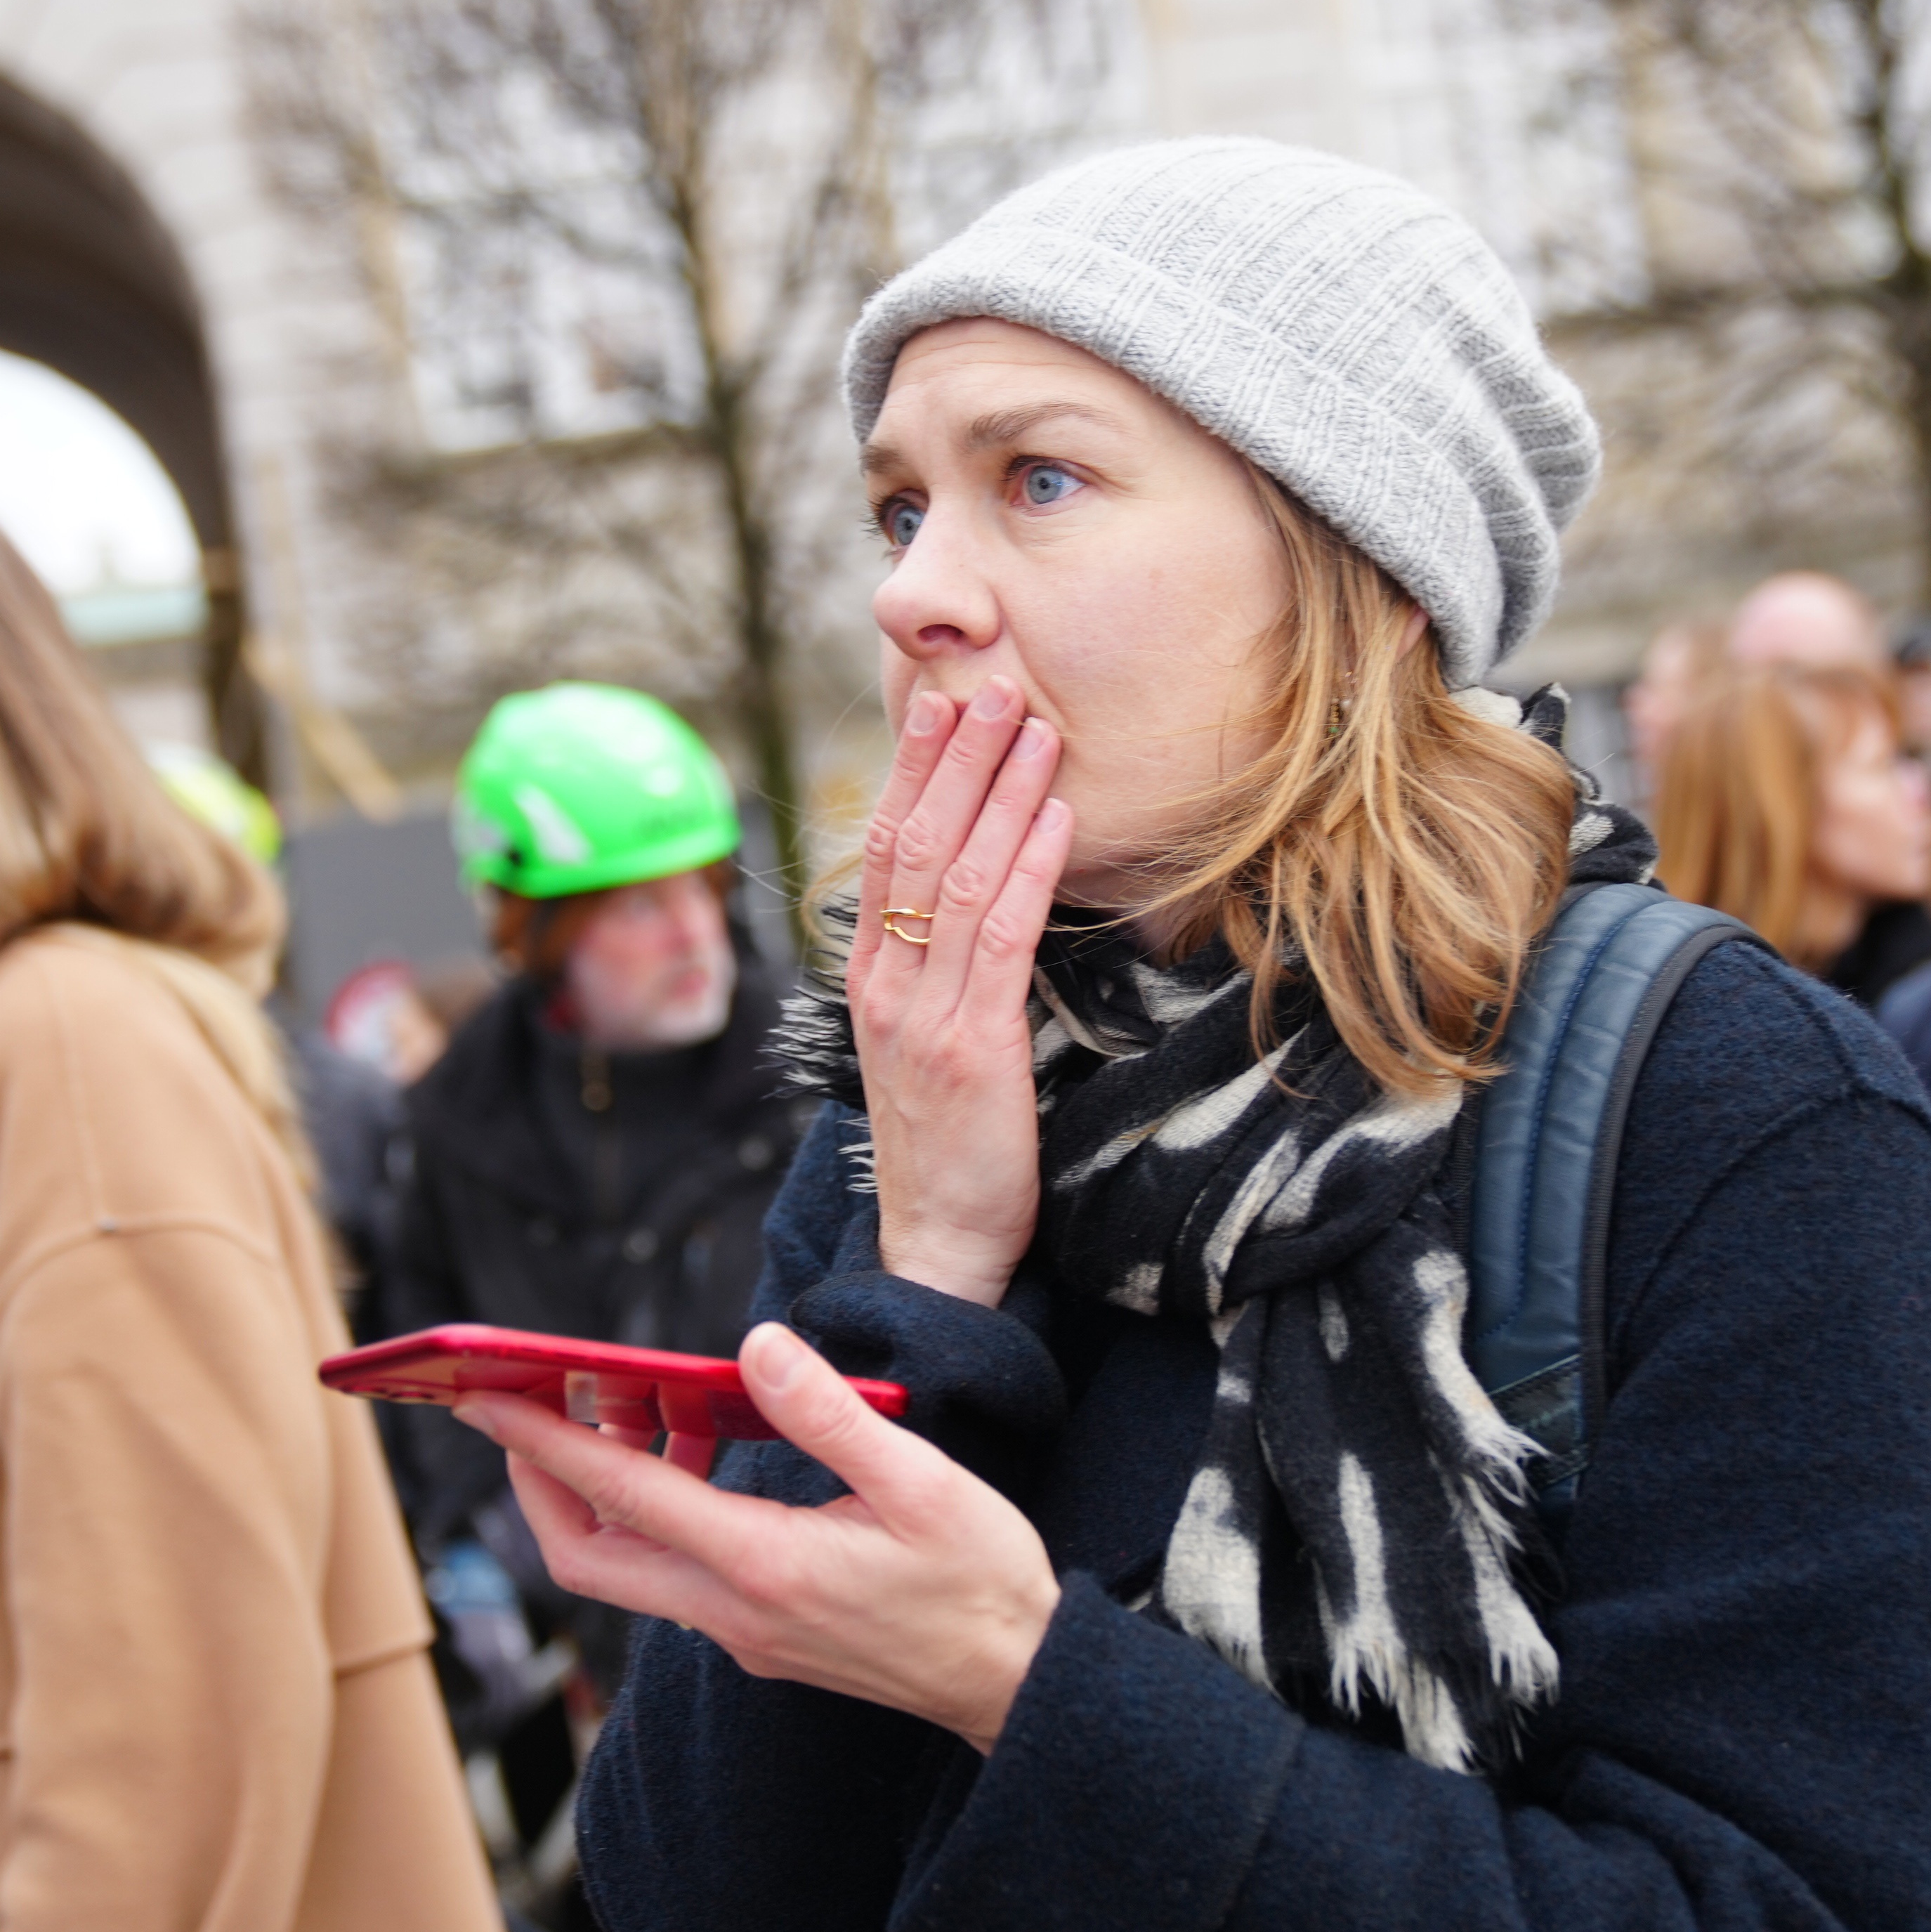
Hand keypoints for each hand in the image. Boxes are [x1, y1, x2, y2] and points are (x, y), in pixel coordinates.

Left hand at [463, 1323, 1060, 1749]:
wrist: (1014, 1683)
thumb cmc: (978, 1582)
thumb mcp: (920, 1482)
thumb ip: (829, 1413)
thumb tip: (756, 1346)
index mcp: (762, 1567)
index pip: (621, 1497)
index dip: (546, 1442)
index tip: (488, 1397)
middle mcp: (732, 1612)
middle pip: (588, 1555)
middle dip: (540, 1480)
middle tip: (527, 1404)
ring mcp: (741, 1633)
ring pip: (628, 1568)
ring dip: (604, 1493)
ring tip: (630, 1407)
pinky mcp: (759, 1639)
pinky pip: (675, 1575)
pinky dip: (660, 1511)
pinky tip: (704, 1453)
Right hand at [852, 675, 1073, 1308]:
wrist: (938, 1247)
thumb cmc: (949, 1147)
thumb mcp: (928, 1046)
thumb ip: (941, 973)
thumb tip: (979, 899)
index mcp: (872, 981)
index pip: (886, 851)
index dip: (913, 772)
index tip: (941, 704)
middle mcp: (886, 986)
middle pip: (915, 845)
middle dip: (954, 758)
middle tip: (990, 684)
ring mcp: (922, 1016)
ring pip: (958, 878)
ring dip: (1001, 793)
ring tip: (1034, 726)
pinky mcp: (970, 1048)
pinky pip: (1001, 938)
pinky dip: (1032, 868)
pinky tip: (1058, 817)